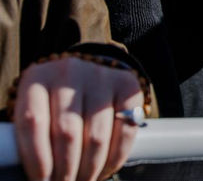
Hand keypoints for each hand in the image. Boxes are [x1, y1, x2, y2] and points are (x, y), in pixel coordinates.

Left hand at [14, 57, 142, 180]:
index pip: (34, 122)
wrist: (89, 74)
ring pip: (97, 136)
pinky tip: (106, 169)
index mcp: (38, 77)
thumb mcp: (38, 110)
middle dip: (66, 169)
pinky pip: (125, 130)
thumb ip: (35, 134)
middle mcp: (70, 71)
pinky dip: (116, 157)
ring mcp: (102, 76)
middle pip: (67, 132)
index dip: (37, 158)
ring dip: (90, 168)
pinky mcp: (129, 85)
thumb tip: (42, 174)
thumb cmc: (55, 104)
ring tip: (84, 180)